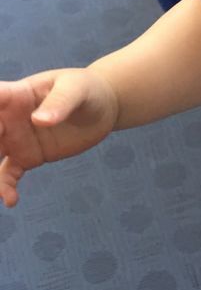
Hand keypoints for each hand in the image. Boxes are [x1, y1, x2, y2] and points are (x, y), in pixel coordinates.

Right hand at [0, 69, 119, 206]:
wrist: (101, 108)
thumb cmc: (85, 89)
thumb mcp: (76, 89)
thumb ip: (59, 102)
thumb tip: (40, 121)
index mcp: (15, 95)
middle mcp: (8, 118)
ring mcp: (15, 139)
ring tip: (0, 191)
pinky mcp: (27, 157)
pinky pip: (8, 174)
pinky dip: (5, 187)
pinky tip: (11, 200)